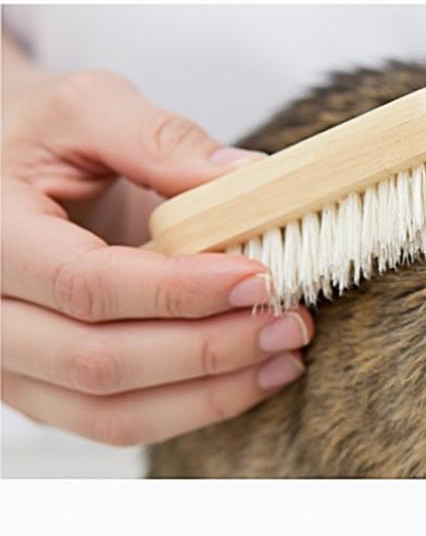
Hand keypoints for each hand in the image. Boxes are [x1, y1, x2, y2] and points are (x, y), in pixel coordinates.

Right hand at [1, 42, 311, 445]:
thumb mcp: (84, 109)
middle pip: (101, 363)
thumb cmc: (37, 142)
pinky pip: (122, 426)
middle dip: (209, 351)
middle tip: (287, 323)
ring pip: (114, 415)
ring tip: (284, 356)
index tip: (259, 279)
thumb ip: (156, 138)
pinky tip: (255, 377)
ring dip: (211, 394)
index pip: (89, 286)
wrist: (3, 179)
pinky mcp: (48, 396)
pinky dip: (195, 409)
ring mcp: (15, 369)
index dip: (181, 291)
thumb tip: (249, 179)